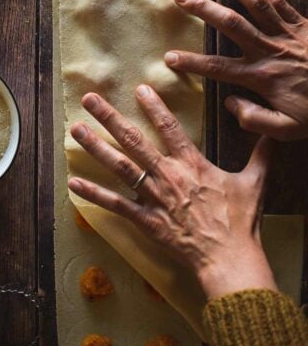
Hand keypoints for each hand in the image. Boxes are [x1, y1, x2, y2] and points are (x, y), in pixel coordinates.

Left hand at [68, 86, 276, 298]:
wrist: (229, 257)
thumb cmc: (240, 221)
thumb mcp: (255, 183)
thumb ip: (261, 154)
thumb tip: (272, 133)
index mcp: (192, 164)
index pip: (169, 127)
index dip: (154, 106)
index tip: (139, 88)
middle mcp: (168, 175)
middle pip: (134, 140)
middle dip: (110, 117)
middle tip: (90, 99)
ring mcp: (154, 197)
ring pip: (120, 166)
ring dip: (96, 147)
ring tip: (76, 129)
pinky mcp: (146, 220)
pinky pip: (115, 205)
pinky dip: (94, 194)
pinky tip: (73, 182)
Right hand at [165, 0, 307, 140]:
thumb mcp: (286, 129)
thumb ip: (255, 120)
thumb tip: (230, 103)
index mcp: (262, 77)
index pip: (219, 67)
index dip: (192, 62)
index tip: (169, 56)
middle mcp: (270, 50)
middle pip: (231, 24)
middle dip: (203, 9)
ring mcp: (286, 33)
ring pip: (254, 4)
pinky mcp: (301, 23)